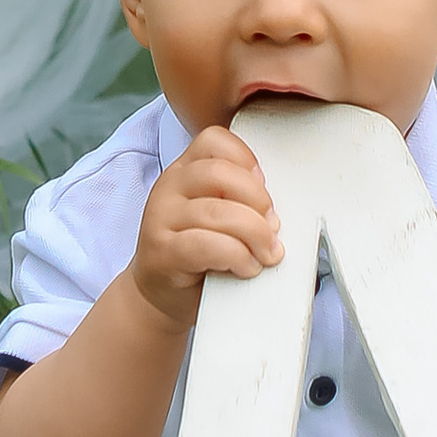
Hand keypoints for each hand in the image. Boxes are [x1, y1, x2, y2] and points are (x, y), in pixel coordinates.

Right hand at [130, 127, 283, 330]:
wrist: (161, 295)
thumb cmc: (196, 255)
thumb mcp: (217, 216)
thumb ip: (238, 199)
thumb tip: (276, 207)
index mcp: (185, 170)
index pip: (215, 141)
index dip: (247, 161)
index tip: (263, 192)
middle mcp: (168, 187)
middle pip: (220, 173)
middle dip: (258, 201)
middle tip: (271, 228)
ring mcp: (160, 218)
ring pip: (218, 212)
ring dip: (254, 235)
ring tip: (264, 253)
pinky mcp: (162, 251)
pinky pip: (206, 245)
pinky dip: (237, 256)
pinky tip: (245, 266)